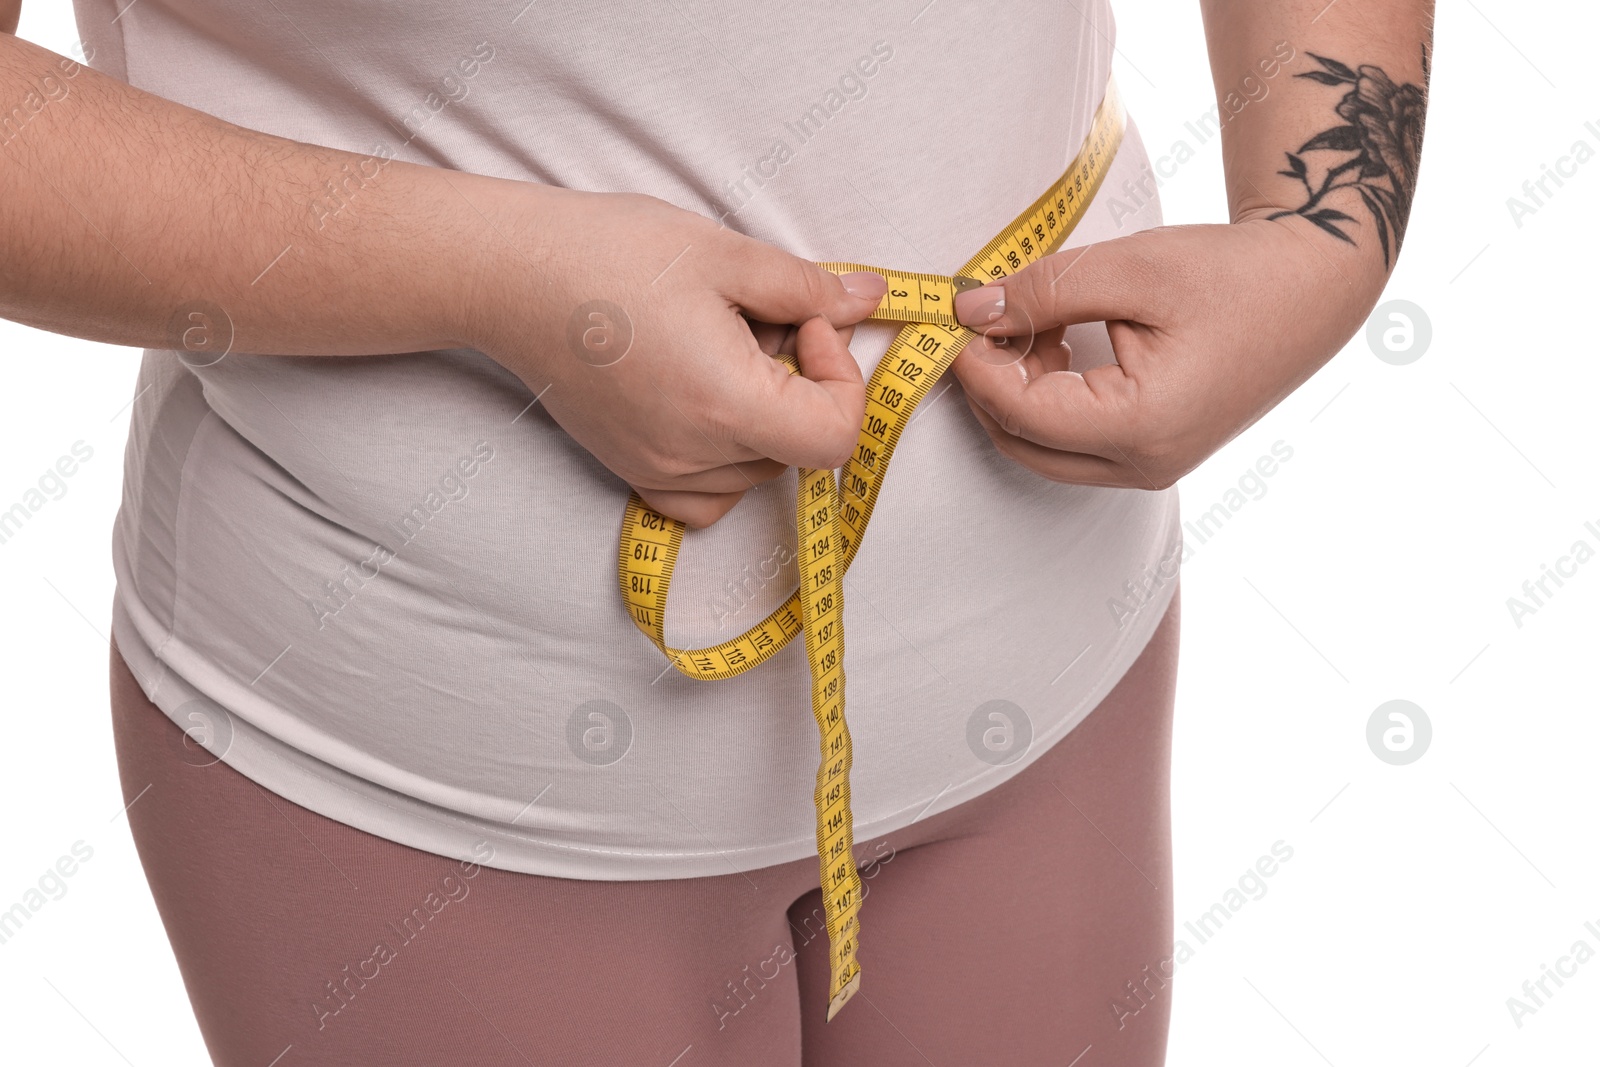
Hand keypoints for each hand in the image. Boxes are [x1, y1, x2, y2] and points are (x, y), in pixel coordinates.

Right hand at [470, 184, 886, 525]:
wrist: (509, 274)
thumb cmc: (609, 253)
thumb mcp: (725, 255)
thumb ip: (808, 289)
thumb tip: (869, 300)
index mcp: (725, 404)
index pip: (834, 437)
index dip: (845, 380)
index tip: (811, 324)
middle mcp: (692, 455)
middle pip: (798, 452)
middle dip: (804, 385)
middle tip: (761, 318)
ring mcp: (658, 470)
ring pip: (758, 472)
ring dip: (767, 419)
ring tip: (727, 349)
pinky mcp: (631, 468)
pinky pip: (706, 496)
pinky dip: (728, 460)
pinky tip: (709, 401)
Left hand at [949, 218, 1382, 488]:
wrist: (1311, 289)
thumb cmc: (1232, 273)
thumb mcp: (1131, 268)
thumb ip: (1043, 292)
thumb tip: (970, 312)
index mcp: (1143, 426)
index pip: (1021, 411)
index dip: (974, 364)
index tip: (951, 316)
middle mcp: (1144, 464)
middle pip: (1021, 443)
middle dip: (986, 385)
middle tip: (977, 321)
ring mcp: (1150, 468)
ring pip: (1042, 449)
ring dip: (1016, 391)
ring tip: (1032, 320)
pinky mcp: (1151, 455)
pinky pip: (1072, 443)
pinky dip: (1047, 399)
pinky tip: (1057, 340)